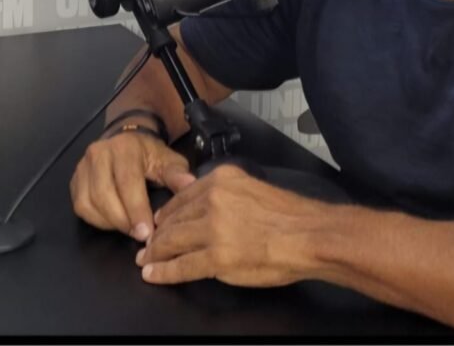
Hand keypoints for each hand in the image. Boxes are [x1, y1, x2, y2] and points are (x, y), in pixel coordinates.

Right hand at [70, 132, 194, 241]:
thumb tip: (189, 186)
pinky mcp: (75, 181)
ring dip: (109, 222)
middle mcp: (98, 154)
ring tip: (129, 230)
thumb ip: (177, 174)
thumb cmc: (150, 154)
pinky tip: (114, 223)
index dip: (136, 209)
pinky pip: (81, 207)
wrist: (127, 140)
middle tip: (139, 236)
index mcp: (124, 147)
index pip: (127, 182)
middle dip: (122, 220)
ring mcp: (82, 168)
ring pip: (89, 203)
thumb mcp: (168, 159)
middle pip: (104, 195)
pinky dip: (97, 220)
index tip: (147, 232)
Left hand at [135, 164, 326, 286]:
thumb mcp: (254, 188)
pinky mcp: (215, 258)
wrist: (307, 234)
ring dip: (154, 253)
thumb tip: (207, 204)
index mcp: (224, 179)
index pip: (183, 196)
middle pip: (173, 219)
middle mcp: (213, 199)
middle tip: (146, 245)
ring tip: (146, 260)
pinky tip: (153, 275)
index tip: (159, 221)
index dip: (168, 212)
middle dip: (157, 234)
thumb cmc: (289, 214)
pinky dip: (163, 272)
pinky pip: (180, 267)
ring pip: (171, 241)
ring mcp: (212, 229)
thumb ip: (228, 192)